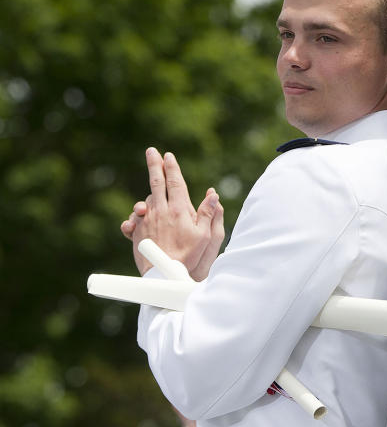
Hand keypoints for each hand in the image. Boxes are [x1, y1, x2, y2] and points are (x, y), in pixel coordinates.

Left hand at [121, 147, 224, 279]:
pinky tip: (141, 217)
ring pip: (146, 200)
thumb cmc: (188, 256)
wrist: (163, 274)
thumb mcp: (205, 236)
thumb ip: (208, 213)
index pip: (175, 182)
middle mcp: (160, 211)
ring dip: (151, 196)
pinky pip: (134, 218)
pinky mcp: (136, 232)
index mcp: (178, 210)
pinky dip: (138, 215)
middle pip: (155, 183)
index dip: (172, 168)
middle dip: (154, 165)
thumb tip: (212, 194)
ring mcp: (146, 220)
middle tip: (151, 151)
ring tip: (156, 198)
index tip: (168, 156)